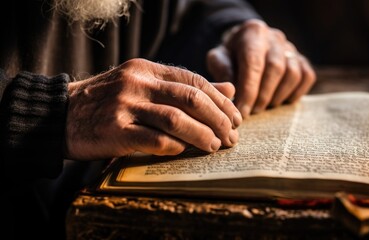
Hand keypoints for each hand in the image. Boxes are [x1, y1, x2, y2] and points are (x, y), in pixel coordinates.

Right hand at [66, 58, 241, 159]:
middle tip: (232, 135)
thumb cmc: (107, 101)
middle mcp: (138, 82)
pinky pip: (155, 140)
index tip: (236, 117)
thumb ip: (183, 86)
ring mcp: (125, 105)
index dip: (220, 100)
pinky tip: (184, 152)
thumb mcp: (143, 85)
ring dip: (203, 135)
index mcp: (147, 69)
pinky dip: (175, 147)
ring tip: (215, 146)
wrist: (59, 115)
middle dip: (219, 119)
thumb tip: (229, 90)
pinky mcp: (115, 130)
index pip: (194, 80)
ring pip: (177, 119)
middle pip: (192, 98)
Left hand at [207, 19, 315, 117]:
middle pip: (276, 68)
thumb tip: (232, 92)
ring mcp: (291, 48)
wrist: (245, 45)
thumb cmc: (230, 55)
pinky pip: (306, 77)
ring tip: (263, 107)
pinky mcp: (302, 59)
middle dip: (263, 95)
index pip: (253, 63)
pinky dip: (295, 93)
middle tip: (252, 112)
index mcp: (253, 33)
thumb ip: (222, 71)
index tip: (242, 111)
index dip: (248, 90)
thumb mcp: (218, 58)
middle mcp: (275, 38)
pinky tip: (279, 101)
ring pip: (293, 74)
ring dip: (278, 96)